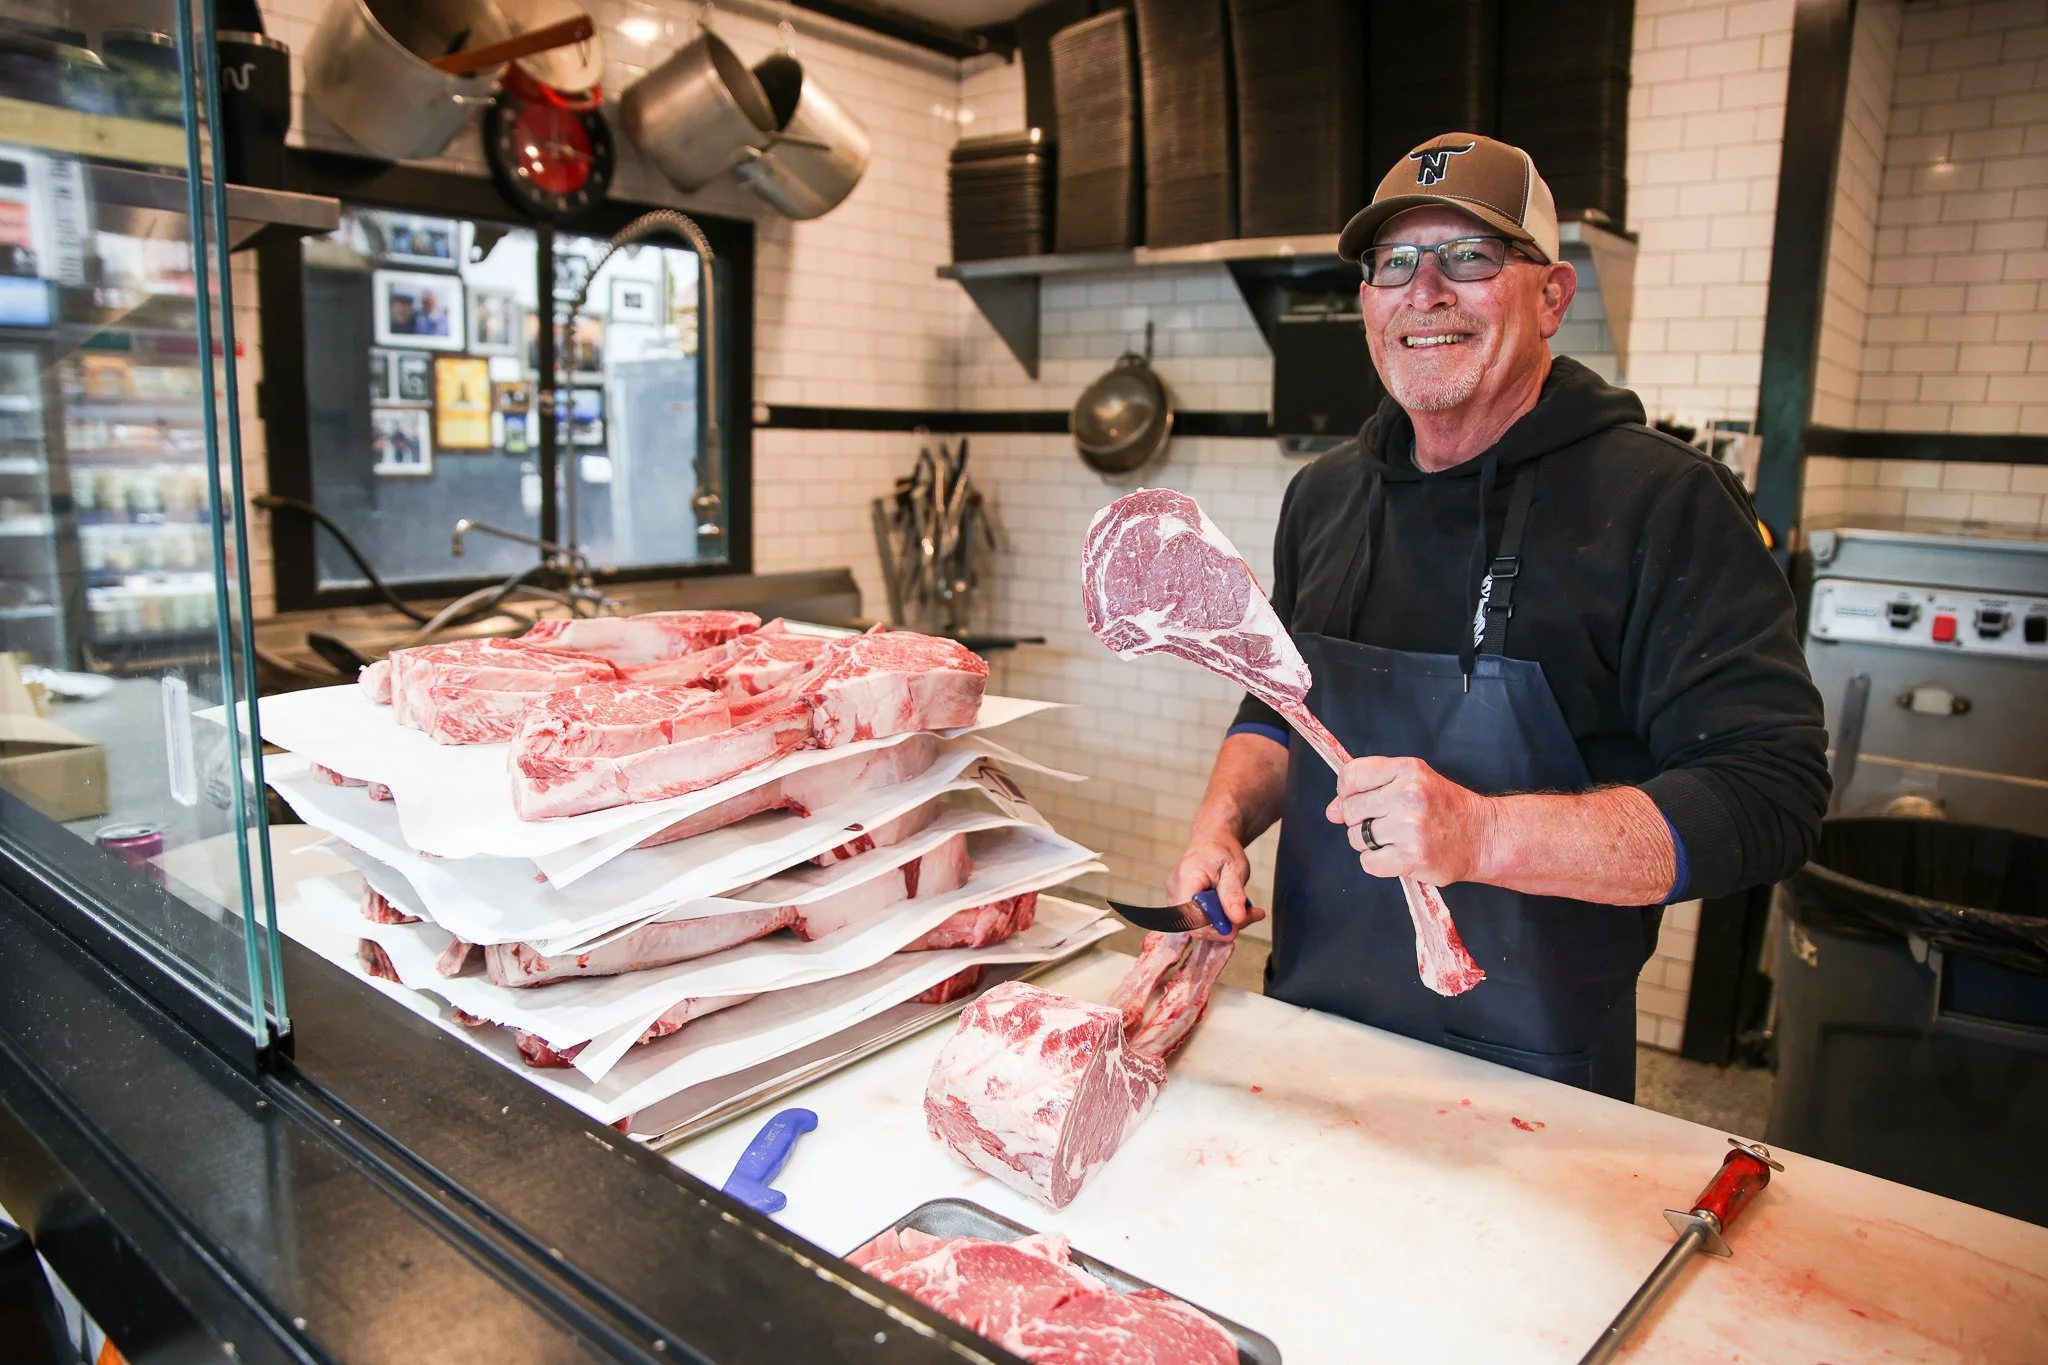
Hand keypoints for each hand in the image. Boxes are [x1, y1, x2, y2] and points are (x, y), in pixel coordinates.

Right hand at [1165, 827, 1265, 936]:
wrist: (1213, 839)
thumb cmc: (1221, 849)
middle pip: (1193, 925)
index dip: (1212, 928)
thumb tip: (1236, 918)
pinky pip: (1199, 921)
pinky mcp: (1183, 904)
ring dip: (1224, 925)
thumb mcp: (1234, 867)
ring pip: (1198, 926)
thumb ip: (1233, 893)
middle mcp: (1175, 890)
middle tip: (1248, 916)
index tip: (1237, 924)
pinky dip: (1219, 921)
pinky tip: (1234, 913)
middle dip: (1223, 927)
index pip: (1190, 916)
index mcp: (1186, 879)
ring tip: (1246, 913)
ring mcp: (1177, 898)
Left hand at [1324, 755, 1493, 885]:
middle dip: (1361, 820)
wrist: (1483, 836)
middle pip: (1350, 810)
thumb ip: (1370, 788)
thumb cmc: (1444, 807)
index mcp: (1407, 769)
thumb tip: (1331, 811)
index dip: (1347, 791)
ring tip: (1396, 839)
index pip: (1350, 776)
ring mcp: (1409, 827)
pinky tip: (1398, 855)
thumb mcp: (1412, 782)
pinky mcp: (1411, 857)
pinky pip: (1368, 863)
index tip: (1360, 800)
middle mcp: (1408, 795)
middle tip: (1387, 822)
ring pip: (1356, 838)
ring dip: (1370, 843)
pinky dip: (1378, 863)